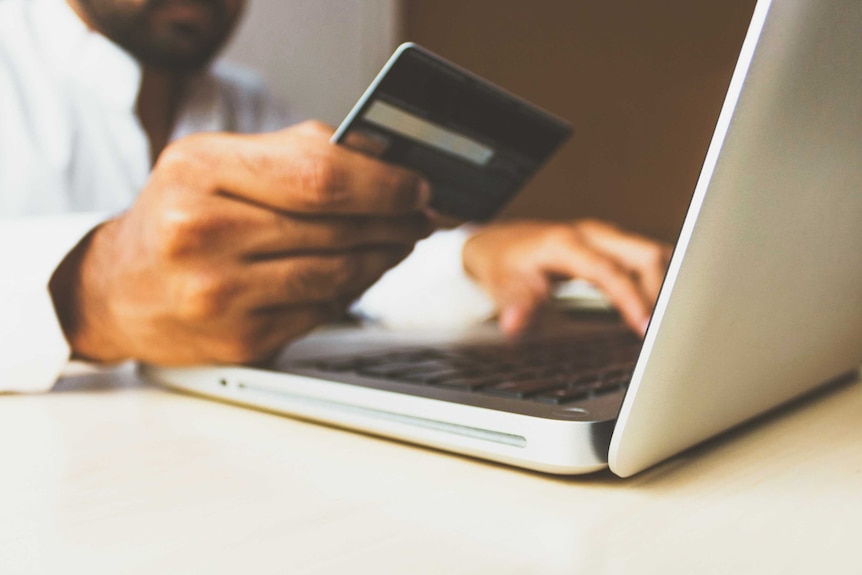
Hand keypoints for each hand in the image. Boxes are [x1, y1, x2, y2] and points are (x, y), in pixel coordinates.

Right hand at [50, 121, 432, 364]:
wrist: (117, 290)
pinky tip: (361, 273)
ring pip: (337, 274)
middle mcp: (202, 233)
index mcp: (200, 171)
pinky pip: (321, 311)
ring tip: (399, 241)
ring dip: (383, 257)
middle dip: (395, 221)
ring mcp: (219, 294)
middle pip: (336, 227)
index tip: (417, 185)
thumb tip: (382, 160)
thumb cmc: (176, 216)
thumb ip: (294, 154)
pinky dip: (352, 290)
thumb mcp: (215, 162)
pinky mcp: (239, 340)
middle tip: (421, 216)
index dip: (384, 183)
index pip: (320, 176)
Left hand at [462, 219, 671, 335]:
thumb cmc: (503, 264)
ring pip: (652, 253)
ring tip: (672, 322)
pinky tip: (664, 306)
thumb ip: (515, 304)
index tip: (645, 327)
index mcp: (566, 243)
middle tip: (667, 330)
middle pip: (644, 254)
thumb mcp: (502, 285)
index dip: (631, 298)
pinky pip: (647, 259)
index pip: (610, 271)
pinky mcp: (612, 245)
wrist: (500, 243)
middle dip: (662, 291)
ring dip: (667, 285)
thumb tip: (514, 324)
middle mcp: (592, 234)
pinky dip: (660, 280)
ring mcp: (605, 237)